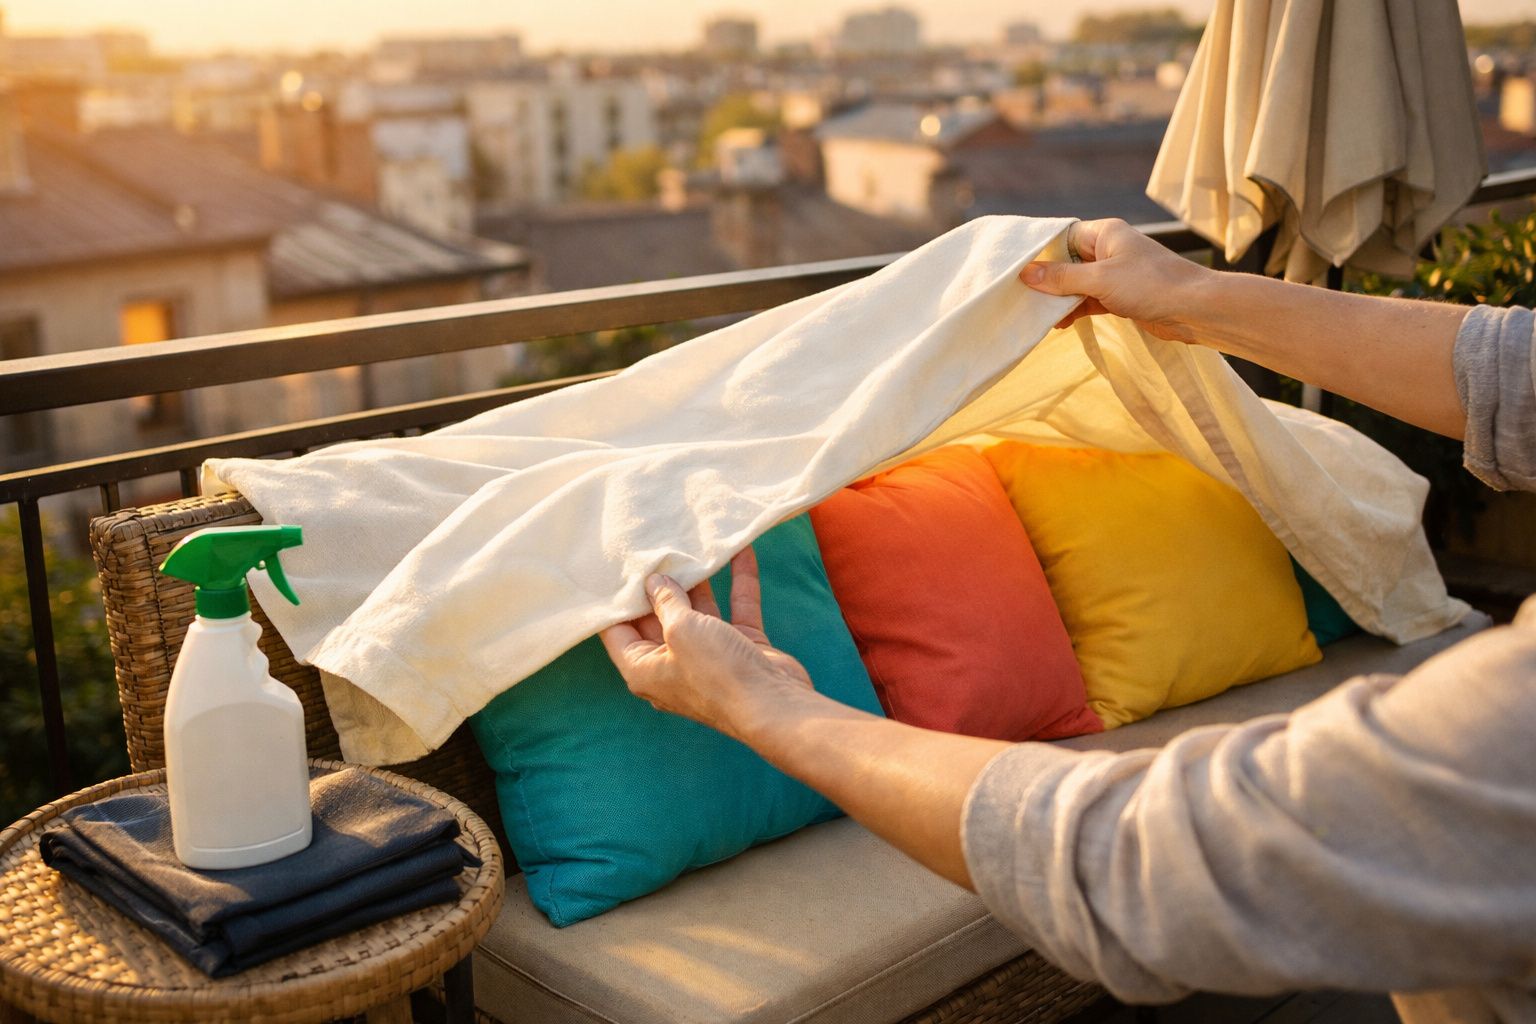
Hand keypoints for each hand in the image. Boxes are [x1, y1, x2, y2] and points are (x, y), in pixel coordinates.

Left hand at [600, 546, 815, 740]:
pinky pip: (736, 610)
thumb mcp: (681, 630)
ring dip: (700, 581)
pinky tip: (741, 552)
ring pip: (699, 612)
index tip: (616, 568)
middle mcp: (673, 664)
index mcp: (644, 670)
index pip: (618, 632)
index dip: (615, 601)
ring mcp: (709, 657)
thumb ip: (666, 601)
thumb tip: (654, 582)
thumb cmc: (716, 673)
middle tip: (654, 547)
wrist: (774, 705)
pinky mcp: (741, 648)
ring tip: (692, 544)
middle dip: (660, 584)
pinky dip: (739, 583)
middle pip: (659, 618)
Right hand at [1019, 218, 1214, 341]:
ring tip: (1037, 314)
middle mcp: (1109, 249)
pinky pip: (1089, 300)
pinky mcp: (1121, 296)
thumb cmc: (1150, 284)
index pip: (1063, 236)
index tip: (1015, 268)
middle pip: (1068, 261)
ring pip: (1077, 283)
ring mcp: (1115, 274)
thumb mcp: (1100, 280)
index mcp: (1105, 232)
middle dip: (1047, 279)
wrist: (1194, 310)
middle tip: (1020, 295)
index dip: (1040, 251)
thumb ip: (1062, 278)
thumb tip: (1025, 273)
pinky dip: (1075, 310)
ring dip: (1060, 299)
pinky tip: (1059, 324)